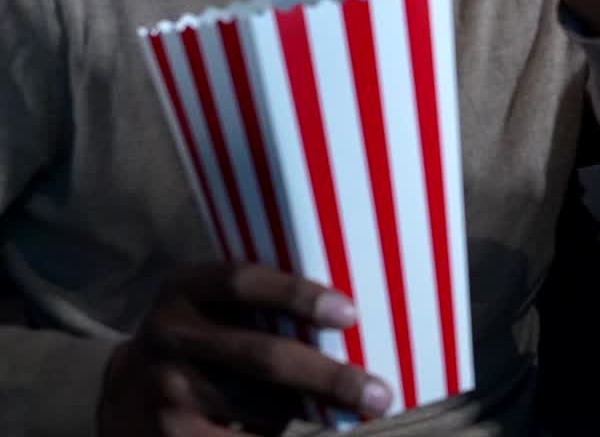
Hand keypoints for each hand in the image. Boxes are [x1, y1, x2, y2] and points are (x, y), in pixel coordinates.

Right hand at [97, 262, 391, 435]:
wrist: (122, 396)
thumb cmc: (198, 340)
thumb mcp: (208, 308)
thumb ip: (256, 309)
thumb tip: (345, 330)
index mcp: (184, 287)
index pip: (242, 281)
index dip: (296, 294)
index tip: (349, 312)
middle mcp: (169, 335)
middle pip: (261, 356)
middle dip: (328, 377)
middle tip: (379, 393)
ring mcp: (166, 392)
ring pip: (260, 408)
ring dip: (313, 415)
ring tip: (351, 415)